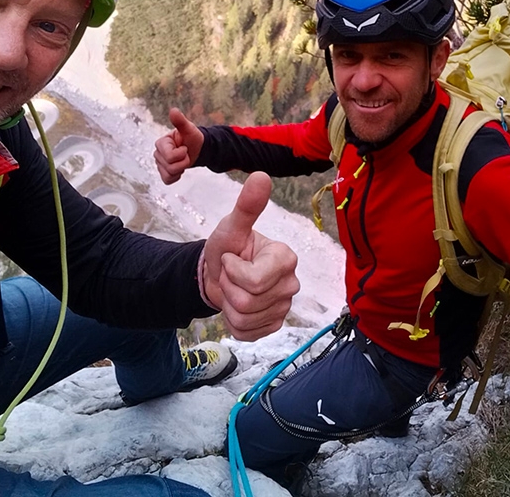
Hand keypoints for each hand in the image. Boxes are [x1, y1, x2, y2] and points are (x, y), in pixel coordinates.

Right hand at [154, 107, 204, 183]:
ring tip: (183, 160)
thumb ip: (180, 121)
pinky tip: (180, 169)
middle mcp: (157, 153)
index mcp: (161, 143)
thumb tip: (173, 110)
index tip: (185, 147)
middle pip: (170, 167)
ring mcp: (159, 163)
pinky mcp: (163, 172)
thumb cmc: (192, 138)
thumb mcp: (189, 129)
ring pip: (169, 174)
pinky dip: (176, 176)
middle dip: (183, 162)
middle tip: (186, 154)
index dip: (182, 154)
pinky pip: (167, 180)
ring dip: (181, 169)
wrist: (197, 149)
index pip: (170, 156)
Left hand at [202, 172, 299, 340]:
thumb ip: (247, 206)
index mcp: (286, 258)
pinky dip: (233, 322)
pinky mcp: (274, 324)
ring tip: (232, 288)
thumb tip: (261, 176)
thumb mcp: (231, 227)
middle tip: (229, 274)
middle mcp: (291, 283)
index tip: (230, 258)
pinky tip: (236, 306)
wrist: (218, 274)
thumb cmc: (227, 248)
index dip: (231, 271)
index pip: (253, 281)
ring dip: (228, 305)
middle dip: (228, 288)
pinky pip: (247, 333)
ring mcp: (284, 306)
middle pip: (248, 302)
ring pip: (245, 318)